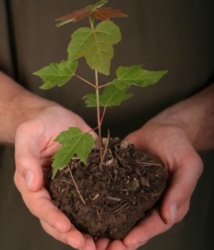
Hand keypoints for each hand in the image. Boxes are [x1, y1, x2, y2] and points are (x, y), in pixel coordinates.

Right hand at [14, 105, 96, 249]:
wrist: (54, 117)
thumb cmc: (38, 124)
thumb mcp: (29, 135)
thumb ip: (26, 158)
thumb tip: (31, 183)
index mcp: (34, 182)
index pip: (42, 206)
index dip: (53, 219)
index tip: (68, 229)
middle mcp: (51, 189)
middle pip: (58, 217)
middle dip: (71, 234)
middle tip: (89, 247)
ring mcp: (69, 185)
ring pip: (75, 213)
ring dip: (87, 229)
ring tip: (101, 243)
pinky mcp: (85, 177)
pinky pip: (91, 196)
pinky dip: (99, 210)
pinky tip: (112, 220)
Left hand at [96, 122, 202, 249]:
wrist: (160, 130)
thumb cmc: (177, 145)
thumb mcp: (188, 164)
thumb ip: (182, 188)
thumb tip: (169, 215)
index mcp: (168, 203)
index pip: (155, 224)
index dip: (141, 234)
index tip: (126, 243)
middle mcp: (149, 202)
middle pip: (135, 225)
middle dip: (119, 239)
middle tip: (101, 249)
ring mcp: (133, 192)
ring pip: (119, 215)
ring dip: (105, 228)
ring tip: (89, 237)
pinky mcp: (120, 181)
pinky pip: (109, 195)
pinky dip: (99, 206)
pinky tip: (85, 211)